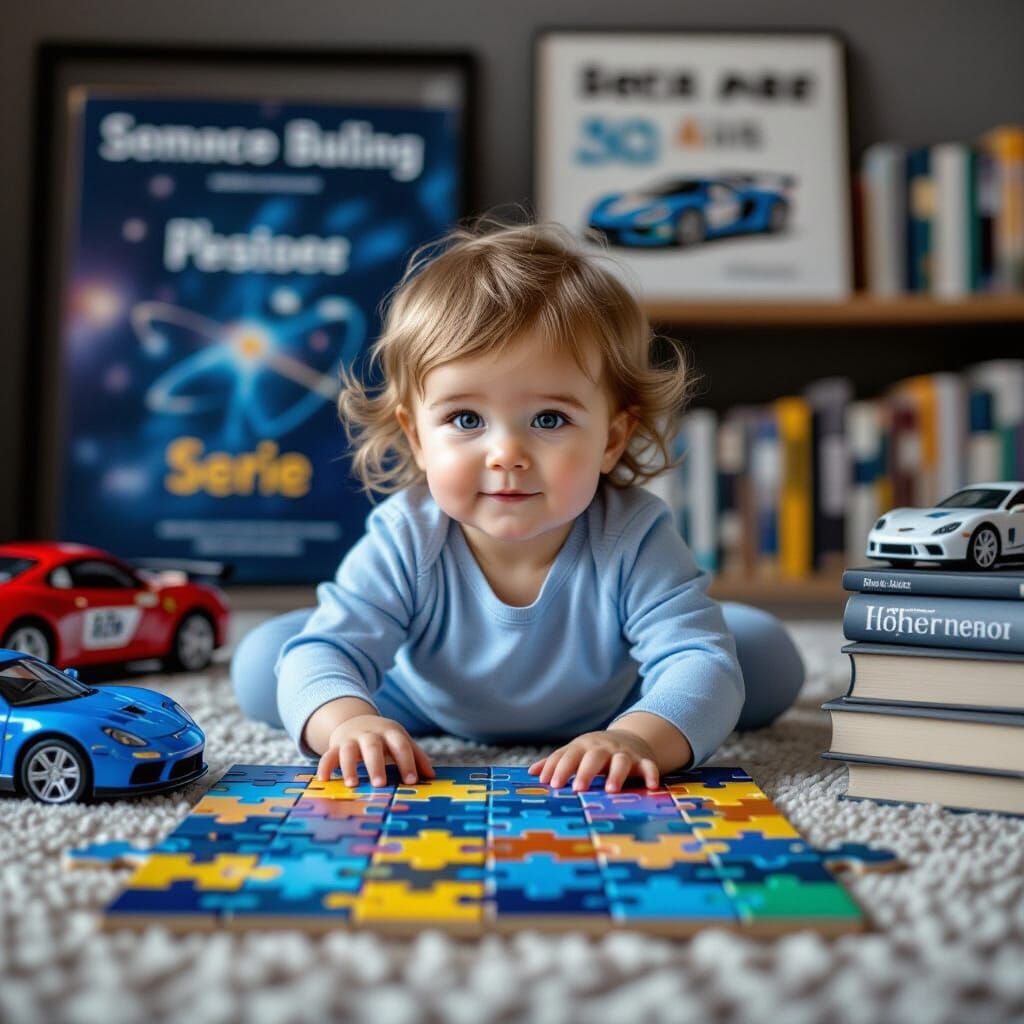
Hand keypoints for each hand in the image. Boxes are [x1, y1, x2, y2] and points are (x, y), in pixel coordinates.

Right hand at [316, 714, 434, 787]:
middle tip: (380, 784)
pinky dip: (324, 766)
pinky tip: (324, 780)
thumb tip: (432, 776)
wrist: (356, 721)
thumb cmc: (384, 738)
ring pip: (348, 750)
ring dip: (349, 767)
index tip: (412, 781)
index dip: (407, 762)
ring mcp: (351, 739)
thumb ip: (416, 756)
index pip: (401, 745)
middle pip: (373, 746)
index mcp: (390, 732)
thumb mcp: (400, 741)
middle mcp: (369, 734)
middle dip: (376, 765)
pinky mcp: (335, 746)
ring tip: (352, 784)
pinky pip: (328, 755)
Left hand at [527, 728, 660, 792]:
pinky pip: (648, 766)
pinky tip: (652, 786)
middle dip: (585, 771)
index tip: (551, 784)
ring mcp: (624, 753)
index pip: (568, 755)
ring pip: (620, 761)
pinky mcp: (643, 760)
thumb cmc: (594, 752)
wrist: (629, 739)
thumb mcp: (576, 753)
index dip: (559, 768)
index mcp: (583, 747)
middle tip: (577, 789)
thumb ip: (556, 762)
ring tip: (611, 790)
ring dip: (616, 774)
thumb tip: (532, 773)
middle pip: (593, 757)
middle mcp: (603, 748)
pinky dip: (651, 774)